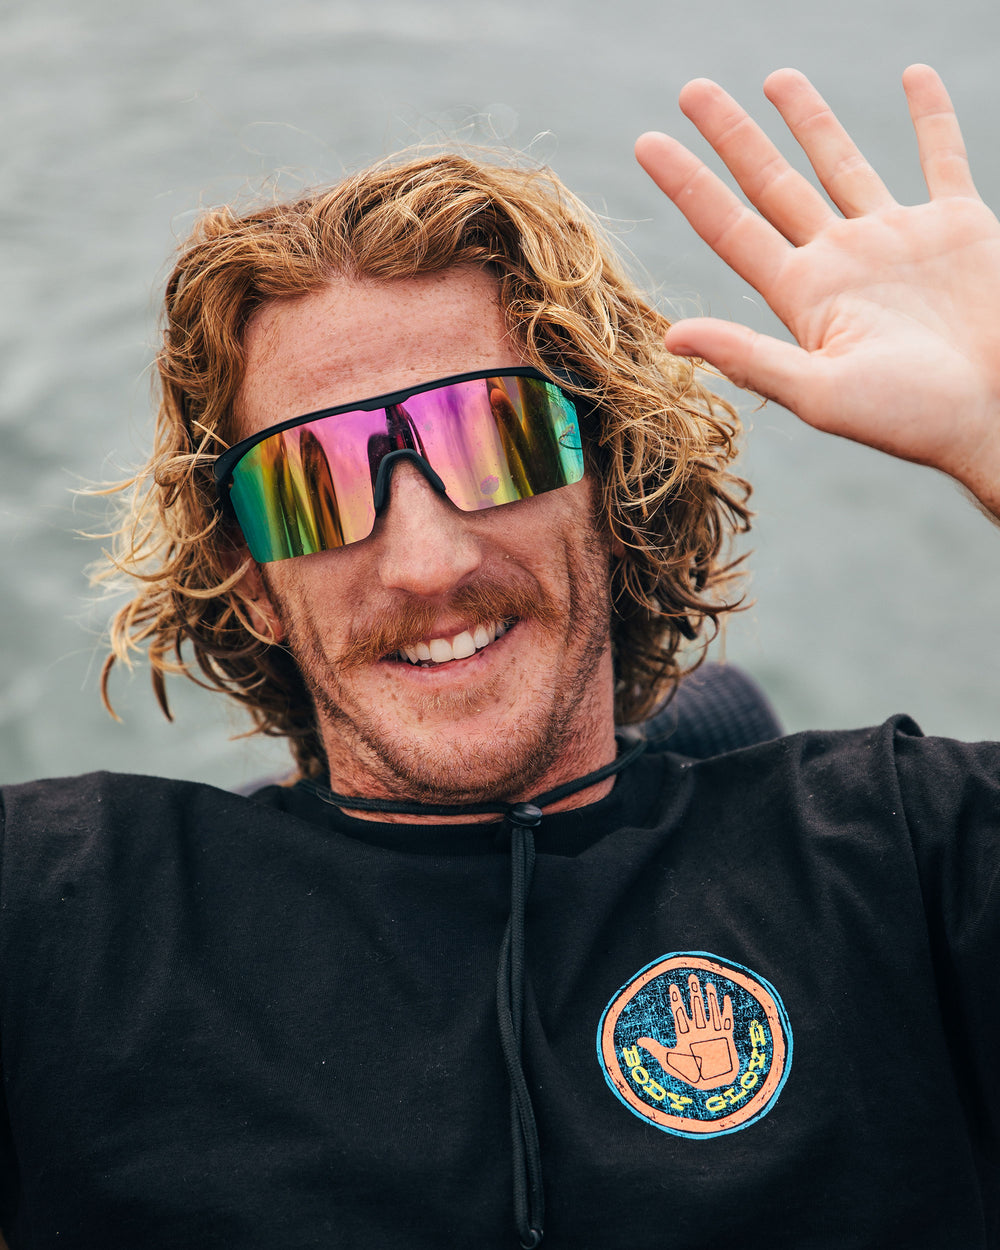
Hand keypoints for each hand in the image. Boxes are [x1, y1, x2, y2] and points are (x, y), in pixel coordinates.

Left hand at [635, 66, 999, 516]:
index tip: (646, 142)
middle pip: (772, 184)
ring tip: (777, 78)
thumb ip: (749, 357)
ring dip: (810, 120)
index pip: (730, 227)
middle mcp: (840, 260)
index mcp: (803, 295)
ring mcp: (896, 240)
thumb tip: (671, 337)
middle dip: (732, 136)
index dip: (687, 184)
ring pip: (842, 162)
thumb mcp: (820, 393)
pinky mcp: (958, 228)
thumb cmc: (911, 418)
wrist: (995, 416)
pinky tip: (912, 75)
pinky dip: (931, 115)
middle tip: (693, 89)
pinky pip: (942, 157)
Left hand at [637, 973, 737, 1090]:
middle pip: (696, 1008)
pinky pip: (727, 1021)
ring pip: (711, 1011)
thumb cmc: (691, 1075)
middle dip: (694, 993)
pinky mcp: (725, 1038)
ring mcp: (712, 1033)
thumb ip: (656, 1050)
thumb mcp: (669, 1062)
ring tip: (708, 984)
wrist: (711, 1085)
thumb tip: (639, 1040)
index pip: (680, 1013)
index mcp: (685, 1035)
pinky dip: (727, 1010)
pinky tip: (726, 997)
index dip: (676, 1000)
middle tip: (692, 976)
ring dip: (710, 998)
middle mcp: (699, 1031)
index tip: (673, 986)